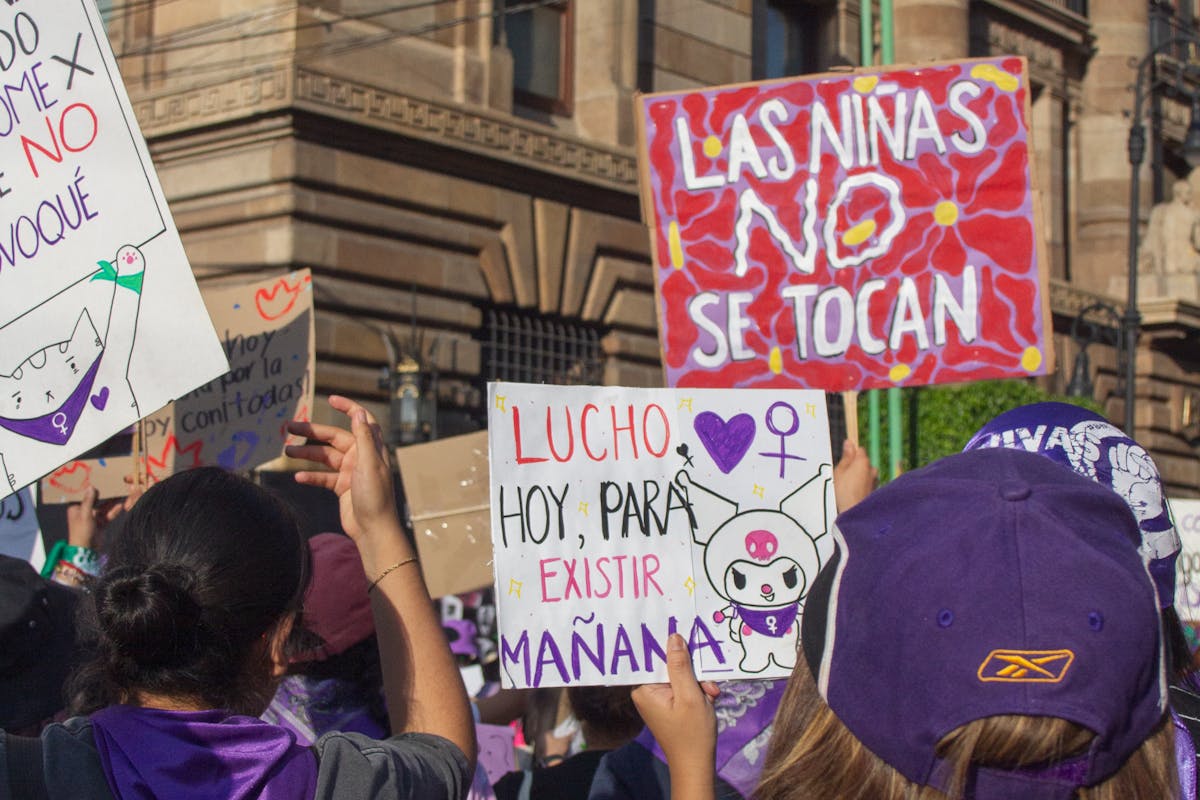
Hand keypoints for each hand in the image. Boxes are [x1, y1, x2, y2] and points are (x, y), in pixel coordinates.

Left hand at [66, 482, 141, 549]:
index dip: (88, 489)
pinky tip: (121, 506)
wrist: (86, 551)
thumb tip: (91, 487)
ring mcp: (92, 518)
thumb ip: (89, 501)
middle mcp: (83, 512)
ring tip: (119, 494)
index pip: (82, 496)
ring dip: (110, 503)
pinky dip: (113, 511)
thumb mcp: (85, 514)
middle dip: (102, 494)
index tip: (96, 479)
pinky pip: (108, 515)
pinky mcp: (100, 524)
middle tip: (111, 485)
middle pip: (94, 501)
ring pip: (103, 507)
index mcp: (75, 508)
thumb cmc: (81, 532)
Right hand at [285, 395, 399, 542]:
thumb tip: (359, 413)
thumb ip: (364, 438)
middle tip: (289, 427)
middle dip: (312, 432)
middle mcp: (361, 457)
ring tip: (286, 452)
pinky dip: (311, 476)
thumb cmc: (375, 497)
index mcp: (370, 448)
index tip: (331, 399)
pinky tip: (298, 476)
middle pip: (334, 438)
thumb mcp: (368, 464)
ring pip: (325, 457)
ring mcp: (351, 472)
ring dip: (306, 454)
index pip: (361, 420)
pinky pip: (323, 477)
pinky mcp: (342, 488)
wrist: (373, 530)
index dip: (348, 408)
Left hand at [631, 634, 717, 775]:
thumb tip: (673, 637)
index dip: (669, 647)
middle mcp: (646, 691)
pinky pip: (682, 687)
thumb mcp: (689, 695)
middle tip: (707, 685)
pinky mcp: (667, 703)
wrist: (696, 765)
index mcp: (643, 689)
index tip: (684, 638)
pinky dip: (696, 692)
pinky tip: (707, 700)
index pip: (653, 657)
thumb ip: (680, 666)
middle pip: (669, 666)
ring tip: (709, 695)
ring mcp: (657, 698)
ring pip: (680, 676)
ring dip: (698, 683)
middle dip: (691, 672)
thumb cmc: (692, 733)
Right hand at [833, 439, 876, 512]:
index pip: (860, 450)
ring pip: (866, 473)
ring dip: (859, 476)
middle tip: (843, 475)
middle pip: (863, 462)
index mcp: (863, 462)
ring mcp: (875, 480)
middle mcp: (872, 469)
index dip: (851, 454)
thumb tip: (849, 442)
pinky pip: (868, 483)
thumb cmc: (844, 491)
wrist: (854, 511)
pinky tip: (854, 492)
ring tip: (848, 486)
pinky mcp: (875, 490)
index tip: (844, 460)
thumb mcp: (839, 471)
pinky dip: (862, 485)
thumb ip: (846, 457)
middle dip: (855, 466)